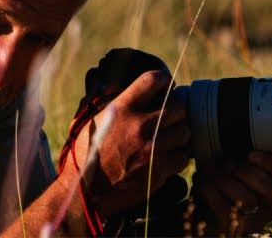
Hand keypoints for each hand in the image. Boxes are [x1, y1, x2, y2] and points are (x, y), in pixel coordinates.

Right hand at [67, 70, 190, 219]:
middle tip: (170, 117)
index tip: (166, 87)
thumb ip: (113, 103)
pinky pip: (183, 157)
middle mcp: (140, 125)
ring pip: (185, 132)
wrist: (85, 191)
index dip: (164, 81)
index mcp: (121, 108)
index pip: (154, 80)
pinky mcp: (160, 171)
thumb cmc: (86, 155)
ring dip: (179, 134)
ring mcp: (152, 149)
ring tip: (168, 138)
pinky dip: (177, 157)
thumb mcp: (94, 121)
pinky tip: (166, 158)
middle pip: (179, 106)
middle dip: (176, 110)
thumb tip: (123, 88)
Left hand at [189, 152, 271, 235]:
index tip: (250, 154)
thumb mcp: (230, 164)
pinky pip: (224, 208)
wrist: (197, 209)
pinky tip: (200, 181)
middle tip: (224, 164)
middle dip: (243, 171)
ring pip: (247, 200)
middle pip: (269, 188)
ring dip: (222, 179)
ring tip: (207, 170)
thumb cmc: (218, 180)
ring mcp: (254, 220)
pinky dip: (209, 190)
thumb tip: (234, 131)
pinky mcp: (235, 228)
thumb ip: (239, 154)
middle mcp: (269, 206)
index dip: (271, 164)